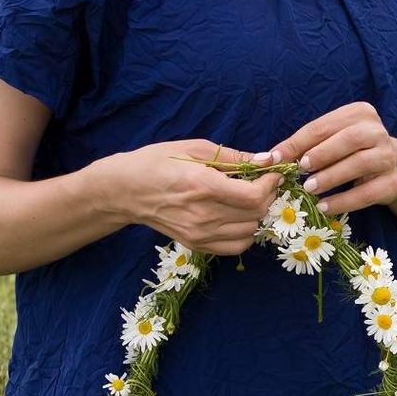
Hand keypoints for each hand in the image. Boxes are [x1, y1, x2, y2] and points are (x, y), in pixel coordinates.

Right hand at [90, 139, 279, 254]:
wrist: (125, 190)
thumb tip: (267, 160)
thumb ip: (234, 157)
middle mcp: (203, 215)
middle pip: (255, 214)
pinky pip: (235, 247)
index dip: (270, 185)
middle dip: (267, 197)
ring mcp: (199, 234)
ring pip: (250, 232)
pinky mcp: (196, 245)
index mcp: (202, 186)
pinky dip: (245, 233)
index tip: (271, 174)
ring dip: (257, 215)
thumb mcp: (195, 148)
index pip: (253, 196)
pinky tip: (238, 217)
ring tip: (249, 199)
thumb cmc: (157, 162)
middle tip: (263, 184)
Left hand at [269, 102, 396, 214]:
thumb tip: (267, 159)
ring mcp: (388, 156)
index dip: (297, 142)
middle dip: (320, 154)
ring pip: (359, 164)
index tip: (274, 158)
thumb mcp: (332, 143)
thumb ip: (305, 146)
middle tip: (299, 169)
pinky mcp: (393, 183)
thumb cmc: (354, 153)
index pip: (323, 126)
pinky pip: (367, 192)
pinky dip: (344, 201)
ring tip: (309, 189)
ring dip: (331, 177)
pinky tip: (324, 207)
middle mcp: (377, 131)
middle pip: (348, 139)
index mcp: (359, 113)